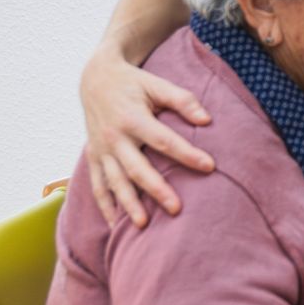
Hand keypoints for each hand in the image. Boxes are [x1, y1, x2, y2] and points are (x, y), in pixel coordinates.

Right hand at [80, 46, 214, 227]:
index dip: (187, 154)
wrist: (95, 79)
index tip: (210, 166)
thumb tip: (207, 119)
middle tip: (176, 208)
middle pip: (137, 168)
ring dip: (128, 204)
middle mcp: (114, 137)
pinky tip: (114, 225)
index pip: (164, 140)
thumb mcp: (157, 84)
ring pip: (115, 182)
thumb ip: (183, 100)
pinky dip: (105, 206)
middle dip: (156, 189)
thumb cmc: (133, 83)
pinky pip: (97, 185)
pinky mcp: (93, 157)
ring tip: (143, 224)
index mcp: (132, 118)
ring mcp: (101, 149)